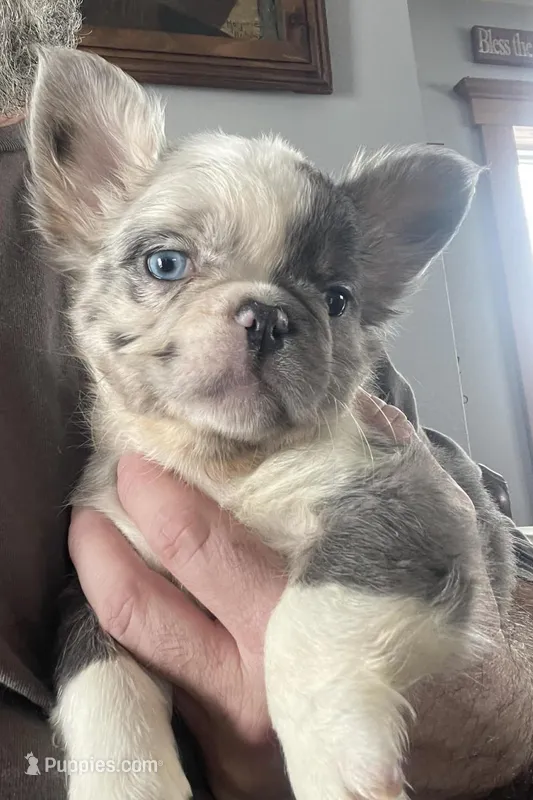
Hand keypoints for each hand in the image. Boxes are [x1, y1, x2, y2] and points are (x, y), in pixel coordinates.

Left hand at [69, 402, 532, 799]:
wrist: (461, 722)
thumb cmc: (437, 624)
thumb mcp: (430, 536)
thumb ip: (387, 470)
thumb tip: (351, 408)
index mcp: (302, 625)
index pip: (199, 547)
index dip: (155, 493)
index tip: (138, 457)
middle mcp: (254, 685)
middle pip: (139, 604)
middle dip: (100, 537)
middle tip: (102, 489)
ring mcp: (227, 727)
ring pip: (130, 644)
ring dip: (101, 577)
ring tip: (95, 528)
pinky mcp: (217, 752)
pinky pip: (148, 678)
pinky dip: (130, 624)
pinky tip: (133, 583)